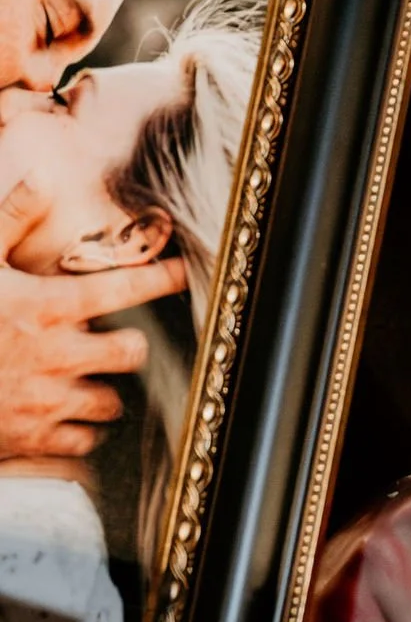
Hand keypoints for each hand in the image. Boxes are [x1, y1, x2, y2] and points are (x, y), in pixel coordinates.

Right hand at [0, 181, 187, 458]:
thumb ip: (9, 218)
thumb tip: (40, 179)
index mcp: (47, 308)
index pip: (125, 289)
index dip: (161, 278)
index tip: (182, 272)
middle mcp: (58, 356)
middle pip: (132, 353)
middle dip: (129, 346)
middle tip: (116, 340)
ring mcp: (47, 402)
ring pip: (111, 403)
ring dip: (104, 391)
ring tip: (85, 378)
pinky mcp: (33, 439)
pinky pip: (83, 442)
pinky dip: (79, 431)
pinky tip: (64, 415)